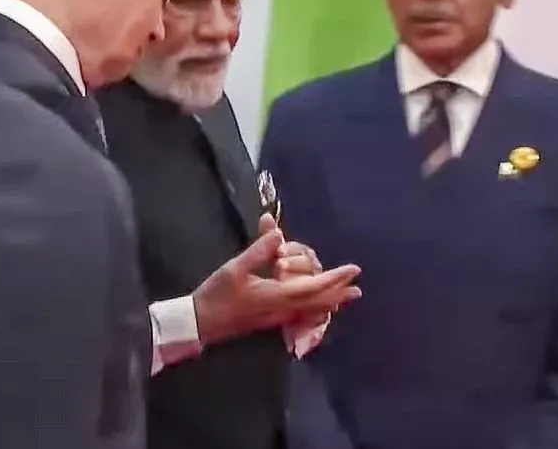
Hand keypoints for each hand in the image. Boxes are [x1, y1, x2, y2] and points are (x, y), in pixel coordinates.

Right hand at [192, 221, 361, 346]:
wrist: (200, 323)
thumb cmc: (218, 294)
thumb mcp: (236, 268)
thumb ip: (259, 251)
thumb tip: (279, 233)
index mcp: (277, 296)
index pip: (315, 286)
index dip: (335, 277)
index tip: (353, 270)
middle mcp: (283, 310)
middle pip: (319, 303)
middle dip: (338, 293)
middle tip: (357, 286)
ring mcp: (278, 318)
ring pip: (311, 310)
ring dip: (329, 301)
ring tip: (344, 296)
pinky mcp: (271, 320)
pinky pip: (301, 313)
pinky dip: (314, 307)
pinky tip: (315, 305)